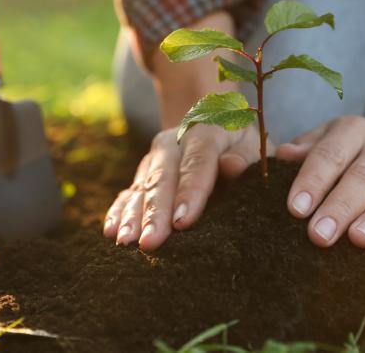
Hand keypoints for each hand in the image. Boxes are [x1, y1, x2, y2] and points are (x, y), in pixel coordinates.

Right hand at [103, 124, 270, 250]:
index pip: (198, 161)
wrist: (212, 122)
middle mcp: (174, 141)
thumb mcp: (253, 144)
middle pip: (163, 177)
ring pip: (142, 187)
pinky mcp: (143, 173)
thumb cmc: (240, 145)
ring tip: (127, 242)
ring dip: (133, 216)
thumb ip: (246, 157)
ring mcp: (154, 158)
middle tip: (151, 242)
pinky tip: (111, 232)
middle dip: (155, 212)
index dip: (190, 192)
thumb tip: (232, 166)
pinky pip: (128, 193)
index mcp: (206, 130)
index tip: (183, 222)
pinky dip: (118, 212)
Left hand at [276, 115, 364, 247]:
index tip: (296, 209)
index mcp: (355, 131)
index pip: (331, 154)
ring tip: (359, 239)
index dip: (313, 181)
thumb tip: (281, 156)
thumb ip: (306, 148)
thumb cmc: (353, 150)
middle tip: (320, 235)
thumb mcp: (328, 138)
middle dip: (341, 207)